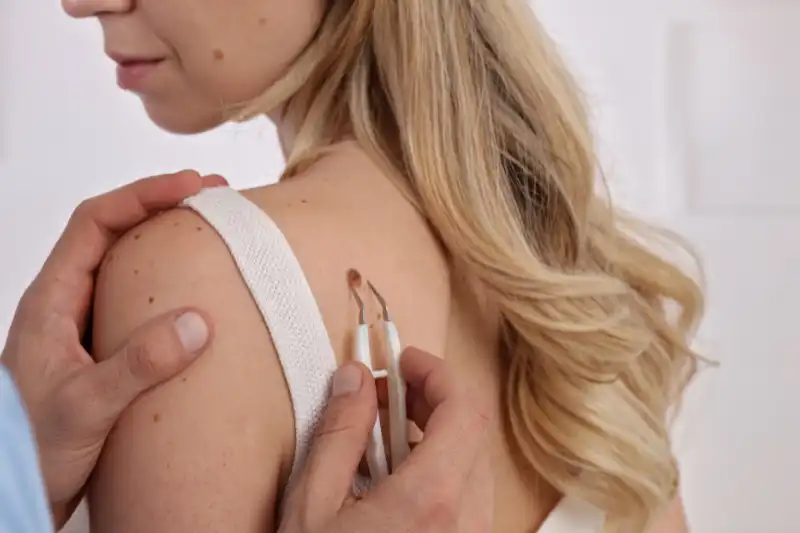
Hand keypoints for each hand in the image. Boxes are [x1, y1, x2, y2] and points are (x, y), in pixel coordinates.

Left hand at [1, 170, 225, 528]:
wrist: (13, 493)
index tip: (190, 187)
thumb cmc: (27, 450)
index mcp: (51, 300)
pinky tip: (203, 297)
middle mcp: (69, 305)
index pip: (95, 223)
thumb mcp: (83, 407)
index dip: (143, 195)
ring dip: (171, 246)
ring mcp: (89, 327)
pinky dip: (174, 288)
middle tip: (216, 200)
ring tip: (216, 236)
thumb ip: (137, 366)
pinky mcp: (107, 352)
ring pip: (131, 268)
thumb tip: (197, 324)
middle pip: (116, 233)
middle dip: (165, 208)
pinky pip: (143, 305)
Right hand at [280, 347, 493, 532]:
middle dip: (433, 400)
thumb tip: (356, 377)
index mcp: (431, 502)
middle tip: (388, 391)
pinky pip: (468, 497)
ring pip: (474, 465)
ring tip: (386, 433)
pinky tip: (396, 477)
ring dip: (437, 434)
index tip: (402, 361)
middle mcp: (465, 522)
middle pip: (472, 434)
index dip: (436, 374)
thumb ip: (338, 434)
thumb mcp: (312, 506)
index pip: (464, 411)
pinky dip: (440, 469)